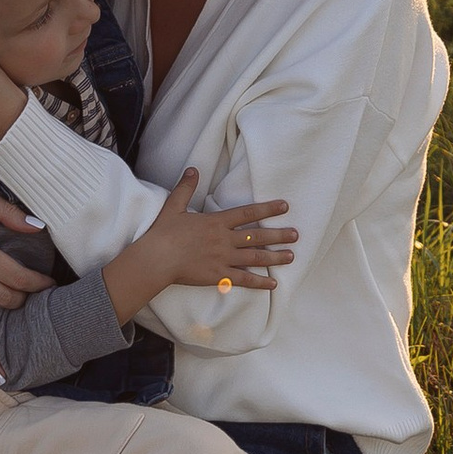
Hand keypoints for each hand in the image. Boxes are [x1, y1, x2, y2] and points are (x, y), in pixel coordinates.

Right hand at [106, 172, 297, 323]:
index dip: (268, 208)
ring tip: (291, 256)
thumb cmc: (163, 233)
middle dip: (279, 235)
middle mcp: (224, 239)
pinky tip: (273, 283)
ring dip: (275, 257)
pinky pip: (244, 279)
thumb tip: (193, 170)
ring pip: (255, 257)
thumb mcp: (174, 206)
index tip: (284, 206)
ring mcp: (223, 258)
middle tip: (296, 235)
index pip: (248, 213)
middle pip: (257, 235)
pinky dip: (260, 282)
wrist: (156, 259)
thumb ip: (186, 188)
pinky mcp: (219, 276)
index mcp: (216, 222)